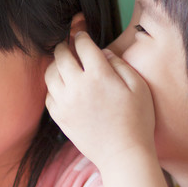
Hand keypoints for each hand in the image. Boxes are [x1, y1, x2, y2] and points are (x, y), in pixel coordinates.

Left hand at [45, 30, 155, 168]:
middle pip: (61, 54)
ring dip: (55, 64)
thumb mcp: (139, 87)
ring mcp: (65, 102)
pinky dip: (53, 86)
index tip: (81, 32)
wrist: (123, 155)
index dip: (80, 34)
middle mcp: (77, 86)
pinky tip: (63, 86)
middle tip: (69, 44)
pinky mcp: (59, 117)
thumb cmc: (138, 120)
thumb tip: (102, 53)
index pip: (82, 44)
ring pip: (49, 73)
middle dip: (65, 45)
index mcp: (99, 75)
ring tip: (64, 63)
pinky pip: (48, 94)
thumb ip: (120, 64)